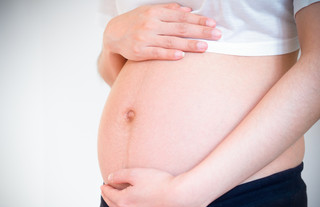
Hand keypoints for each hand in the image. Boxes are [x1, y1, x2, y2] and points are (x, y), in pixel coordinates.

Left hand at [101, 168, 200, 206]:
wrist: (181, 197)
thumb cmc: (161, 183)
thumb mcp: (137, 173)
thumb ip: (120, 175)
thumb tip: (109, 179)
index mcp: (125, 201)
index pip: (109, 195)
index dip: (105, 188)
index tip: (104, 184)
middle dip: (108, 199)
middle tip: (107, 193)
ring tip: (114, 206)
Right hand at [103, 3, 220, 60]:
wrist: (113, 34)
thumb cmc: (135, 22)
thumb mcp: (149, 11)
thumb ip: (167, 10)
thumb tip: (187, 10)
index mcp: (155, 13)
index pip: (181, 17)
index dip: (198, 19)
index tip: (212, 23)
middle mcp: (151, 24)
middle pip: (180, 28)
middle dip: (200, 31)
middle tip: (217, 35)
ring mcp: (145, 38)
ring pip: (171, 41)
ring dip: (189, 44)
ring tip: (205, 47)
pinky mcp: (140, 52)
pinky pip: (157, 53)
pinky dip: (169, 54)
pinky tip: (181, 56)